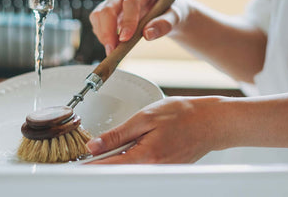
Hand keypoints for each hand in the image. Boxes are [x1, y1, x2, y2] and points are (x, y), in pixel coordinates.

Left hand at [86, 96, 229, 163]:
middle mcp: (153, 170)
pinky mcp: (165, 170)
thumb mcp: (145, 117)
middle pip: (117, 171)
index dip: (89, 166)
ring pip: (129, 170)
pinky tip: (133, 147)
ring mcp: (160, 173)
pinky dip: (132, 159)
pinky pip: (142, 168)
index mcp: (145, 157)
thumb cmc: (183, 115)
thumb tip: (94, 147)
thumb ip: (117, 135)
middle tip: (92, 152)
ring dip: (117, 160)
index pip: (107, 167)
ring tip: (112, 148)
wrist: (211, 122)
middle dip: (103, 162)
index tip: (76, 164)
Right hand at [90, 0, 180, 54]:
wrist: (165, 11)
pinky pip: (97, 21)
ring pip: (98, 14)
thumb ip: (165, 24)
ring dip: (102, 34)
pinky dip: (101, 35)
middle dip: (108, 31)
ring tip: (112, 50)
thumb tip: (148, 34)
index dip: (127, 21)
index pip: (131, 2)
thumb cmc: (170, 10)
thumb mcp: (176, 16)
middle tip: (113, 50)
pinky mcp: (107, 9)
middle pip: (109, 8)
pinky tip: (112, 44)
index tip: (125, 39)